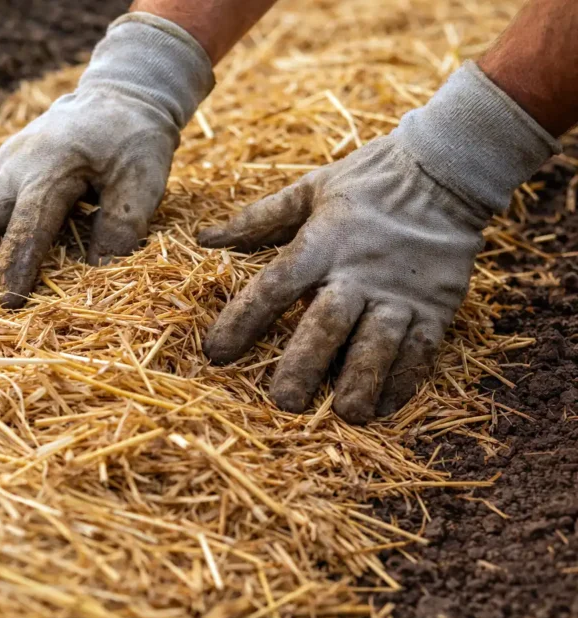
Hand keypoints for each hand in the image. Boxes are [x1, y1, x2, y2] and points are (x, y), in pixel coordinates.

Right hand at [0, 13, 213, 308]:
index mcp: (54, 167)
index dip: (16, 263)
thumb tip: (99, 269)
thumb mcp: (144, 177)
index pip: (30, 222)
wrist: (116, 96)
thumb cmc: (133, 140)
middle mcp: (18, 164)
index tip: (6, 300)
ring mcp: (3, 164)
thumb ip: (123, 222)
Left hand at [199, 62, 559, 422]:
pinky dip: (403, 381)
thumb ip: (258, 220)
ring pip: (378, 345)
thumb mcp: (310, 189)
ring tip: (346, 414)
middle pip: (326, 325)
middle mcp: (359, 272)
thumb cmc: (369, 180)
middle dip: (304, 365)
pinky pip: (420, 351)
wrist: (449, 166)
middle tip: (283, 402)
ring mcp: (401, 292)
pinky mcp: (437, 305)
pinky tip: (383, 406)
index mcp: (322, 242)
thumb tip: (205, 237)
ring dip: (361, 382)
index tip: (215, 354)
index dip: (242, 320)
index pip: (274, 286)